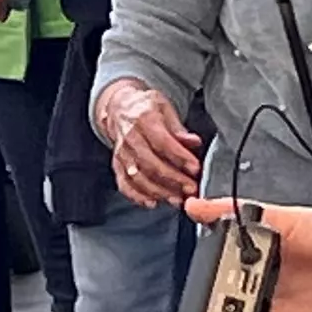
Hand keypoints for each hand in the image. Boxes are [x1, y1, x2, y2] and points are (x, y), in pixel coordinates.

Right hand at [96, 82, 202, 206]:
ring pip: (138, 176)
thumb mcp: (164, 108)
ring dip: (158, 191)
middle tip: (190, 188)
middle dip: (172, 179)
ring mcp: (121, 153)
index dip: (180, 157)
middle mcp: (129, 137)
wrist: (118, 108)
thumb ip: (178, 128)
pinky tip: (152, 202)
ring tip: (176, 199)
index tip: (195, 168)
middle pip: (150, 163)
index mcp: (143, 119)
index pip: (162, 142)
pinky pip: (124, 183)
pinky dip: (137, 196)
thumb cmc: (145, 108)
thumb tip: (194, 142)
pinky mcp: (117, 165)